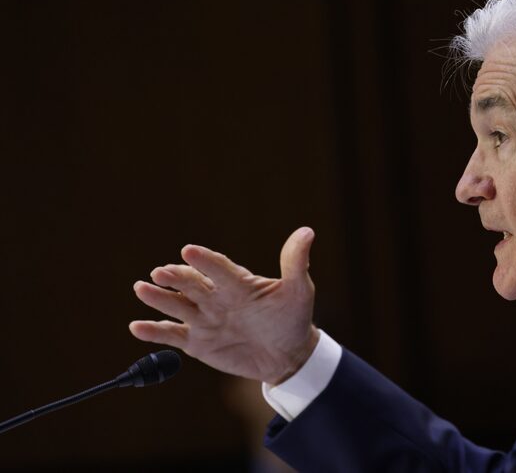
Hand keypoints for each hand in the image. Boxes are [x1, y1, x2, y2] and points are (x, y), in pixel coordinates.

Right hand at [129, 227, 318, 384]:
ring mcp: (204, 318)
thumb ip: (296, 263)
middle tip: (160, 273)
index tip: (189, 251)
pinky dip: (153, 331)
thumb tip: (307, 232)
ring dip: (159, 297)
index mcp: (237, 283)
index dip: (205, 261)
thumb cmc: (292, 318)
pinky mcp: (196, 342)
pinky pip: (172, 335)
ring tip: (141, 289)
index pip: (219, 268)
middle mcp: (216, 297)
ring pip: (177, 305)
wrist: (287, 354)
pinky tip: (137, 327)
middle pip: (192, 284)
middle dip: (176, 277)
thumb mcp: (298, 291)